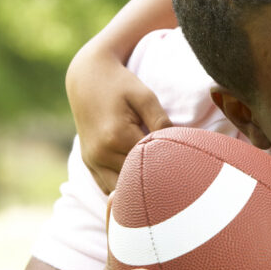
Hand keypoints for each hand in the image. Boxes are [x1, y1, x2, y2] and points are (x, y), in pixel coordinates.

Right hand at [66, 41, 171, 192]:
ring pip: (118, 191)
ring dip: (136, 188)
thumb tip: (180, 145)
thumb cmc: (120, 85)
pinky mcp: (88, 162)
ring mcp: (91, 161)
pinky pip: (106, 187)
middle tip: (174, 180)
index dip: (168, 166)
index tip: (183, 167)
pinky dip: (122, 188)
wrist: (87, 78)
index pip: (149, 164)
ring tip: (157, 181)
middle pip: (133, 182)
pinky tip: (138, 182)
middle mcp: (101, 154)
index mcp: (116, 137)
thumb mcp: (145, 97)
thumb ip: (161, 122)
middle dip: (153, 181)